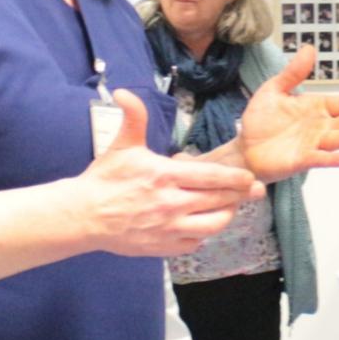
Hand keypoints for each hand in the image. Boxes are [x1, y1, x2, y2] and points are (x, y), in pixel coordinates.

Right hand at [84, 90, 262, 256]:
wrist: (83, 216)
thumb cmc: (104, 179)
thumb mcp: (122, 145)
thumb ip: (133, 118)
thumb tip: (124, 91)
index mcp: (165, 176)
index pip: (211, 177)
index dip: (235, 178)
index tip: (250, 178)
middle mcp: (171, 204)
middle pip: (218, 201)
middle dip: (240, 196)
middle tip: (255, 191)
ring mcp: (168, 229)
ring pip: (212, 225)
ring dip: (225, 216)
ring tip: (230, 207)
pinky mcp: (163, 247)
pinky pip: (194, 244)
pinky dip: (203, 235)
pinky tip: (202, 225)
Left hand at [237, 47, 338, 181]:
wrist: (243, 147)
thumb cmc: (260, 120)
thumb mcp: (274, 90)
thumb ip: (293, 73)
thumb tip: (309, 48)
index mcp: (315, 107)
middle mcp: (319, 126)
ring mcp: (312, 144)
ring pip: (337, 140)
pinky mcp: (301, 160)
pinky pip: (319, 159)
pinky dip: (332, 159)